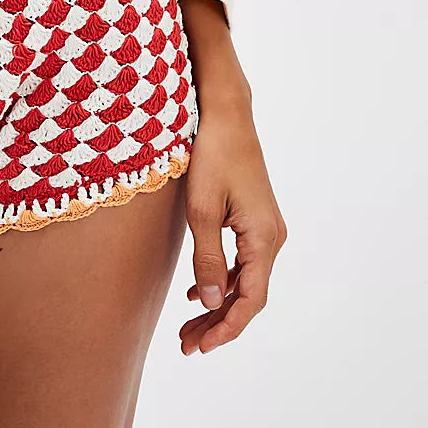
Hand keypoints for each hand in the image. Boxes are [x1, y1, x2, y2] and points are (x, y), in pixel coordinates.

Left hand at [180, 90, 287, 354]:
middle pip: (248, 294)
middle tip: (187, 344)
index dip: (226, 329)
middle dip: (219, 323)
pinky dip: (222, 279)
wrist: (225, 113)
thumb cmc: (212, 155)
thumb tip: (213, 304)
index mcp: (263, 238)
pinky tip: (199, 294)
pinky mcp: (254, 217)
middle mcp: (272, 237)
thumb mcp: (202, 210)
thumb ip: (208, 259)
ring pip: (244, 279)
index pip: (250, 300)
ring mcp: (265, 227)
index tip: (200, 347)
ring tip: (189, 327)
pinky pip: (242, 260)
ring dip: (219, 304)